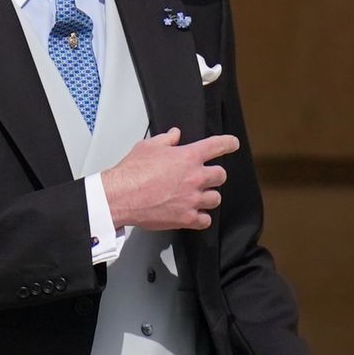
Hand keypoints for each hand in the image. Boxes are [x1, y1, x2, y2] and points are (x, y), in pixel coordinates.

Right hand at [101, 127, 238, 230]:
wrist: (121, 196)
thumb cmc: (132, 172)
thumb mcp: (149, 146)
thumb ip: (166, 140)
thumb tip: (174, 135)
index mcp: (188, 156)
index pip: (217, 146)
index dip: (228, 143)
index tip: (233, 144)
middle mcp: (195, 177)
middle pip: (221, 175)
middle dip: (215, 175)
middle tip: (206, 177)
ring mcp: (192, 199)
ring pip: (216, 198)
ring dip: (209, 197)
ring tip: (199, 197)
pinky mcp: (186, 217)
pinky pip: (205, 220)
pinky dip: (201, 218)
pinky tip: (195, 214)